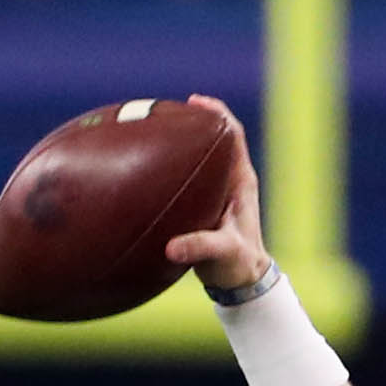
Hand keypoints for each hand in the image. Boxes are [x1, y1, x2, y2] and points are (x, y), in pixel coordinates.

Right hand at [161, 97, 269, 296]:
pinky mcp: (204, 201)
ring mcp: (217, 189)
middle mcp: (231, 180)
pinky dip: (169, 162)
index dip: (216, 114)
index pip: (233, 135)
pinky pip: (186, 172)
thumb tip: (172, 248)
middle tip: (163, 109)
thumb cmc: (236, 266)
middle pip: (214, 137)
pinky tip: (143, 161)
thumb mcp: (221, 255)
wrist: (241, 283)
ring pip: (200, 153)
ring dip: (180, 139)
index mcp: (241, 182)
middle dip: (191, 120)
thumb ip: (200, 248)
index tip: (195, 102)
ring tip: (151, 126)